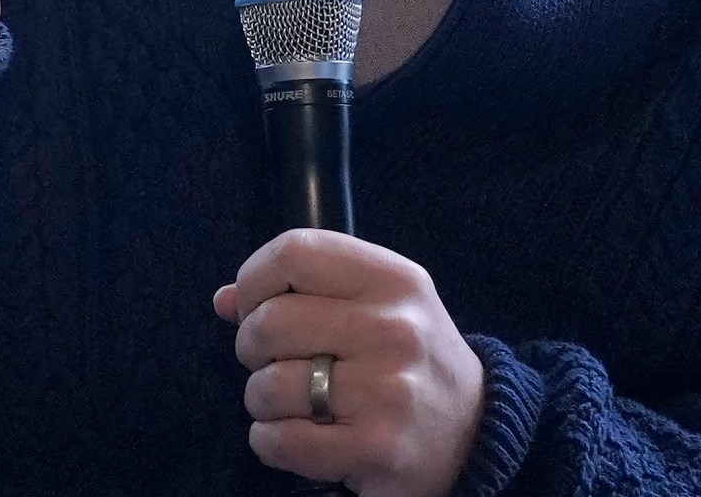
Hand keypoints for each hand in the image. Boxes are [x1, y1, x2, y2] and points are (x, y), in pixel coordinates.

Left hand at [214, 229, 485, 496]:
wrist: (475, 431)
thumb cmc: (409, 359)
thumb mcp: (378, 304)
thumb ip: (304, 291)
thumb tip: (225, 300)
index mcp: (394, 280)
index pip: (295, 251)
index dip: (255, 278)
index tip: (254, 303)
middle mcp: (394, 328)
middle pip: (270, 321)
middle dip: (251, 346)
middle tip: (271, 360)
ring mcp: (387, 391)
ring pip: (268, 386)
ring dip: (261, 400)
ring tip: (290, 402)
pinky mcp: (377, 448)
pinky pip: (281, 441)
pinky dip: (269, 441)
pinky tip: (292, 435)